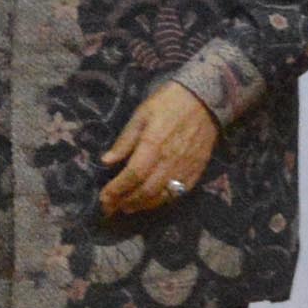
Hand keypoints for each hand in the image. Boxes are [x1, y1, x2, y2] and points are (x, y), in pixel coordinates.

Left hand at [99, 81, 219, 218]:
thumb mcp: (141, 114)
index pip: (132, 176)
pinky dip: (161, 202)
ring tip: (127, 207)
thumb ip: (125, 140)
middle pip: (145, 191)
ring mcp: (185, 169)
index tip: (103, 199)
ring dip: (141, 206)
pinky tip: (150, 202)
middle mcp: (169, 161)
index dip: (116, 190)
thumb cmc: (168, 103)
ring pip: (161, 196)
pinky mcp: (196, 172)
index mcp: (153, 145)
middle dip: (125, 202)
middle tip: (111, 208)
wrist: (205, 99)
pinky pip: (177, 194)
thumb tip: (106, 161)